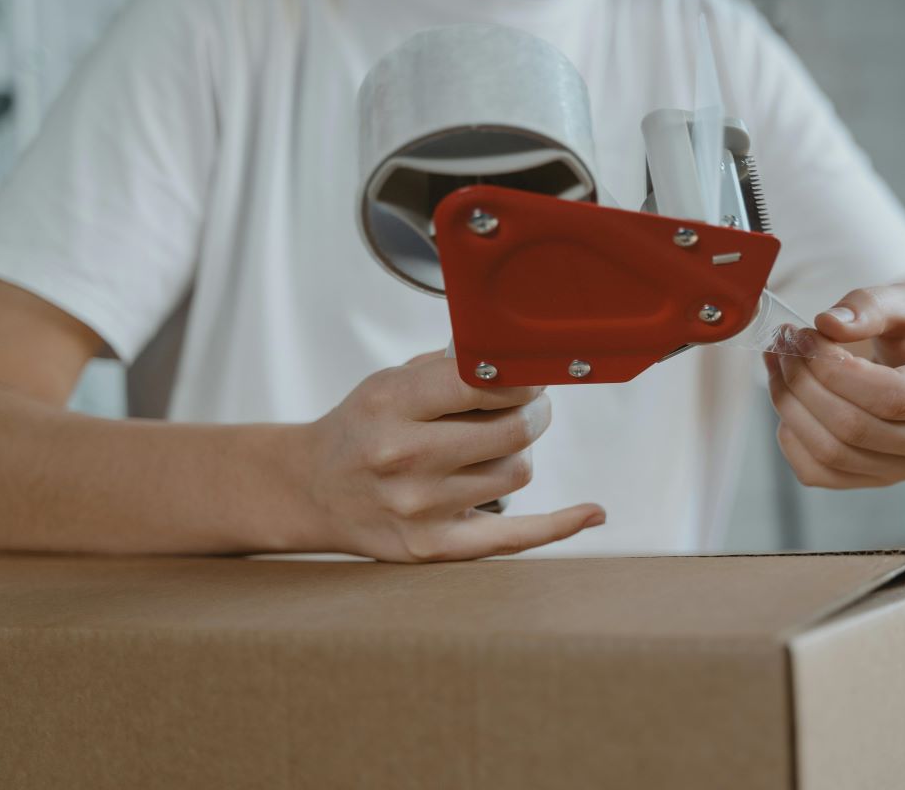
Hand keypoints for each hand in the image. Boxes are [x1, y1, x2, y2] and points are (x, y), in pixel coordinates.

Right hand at [292, 353, 604, 560]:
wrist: (313, 491)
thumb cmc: (362, 428)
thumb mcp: (390, 382)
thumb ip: (451, 368)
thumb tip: (520, 357)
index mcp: (392, 404)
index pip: (484, 383)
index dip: (522, 375)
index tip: (531, 373)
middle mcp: (404, 457)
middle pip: (515, 430)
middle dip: (534, 412)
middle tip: (529, 406)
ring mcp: (420, 508)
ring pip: (517, 473)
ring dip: (516, 455)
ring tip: (491, 449)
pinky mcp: (433, 546)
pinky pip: (517, 537)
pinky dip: (560, 524)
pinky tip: (591, 511)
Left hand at [766, 284, 904, 487]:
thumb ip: (872, 305)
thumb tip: (829, 323)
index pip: (892, 397)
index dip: (835, 370)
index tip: (804, 336)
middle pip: (856, 428)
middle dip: (805, 383)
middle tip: (784, 345)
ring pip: (832, 454)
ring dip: (790, 406)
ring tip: (779, 364)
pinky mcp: (881, 479)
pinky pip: (820, 473)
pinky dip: (791, 438)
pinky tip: (790, 401)